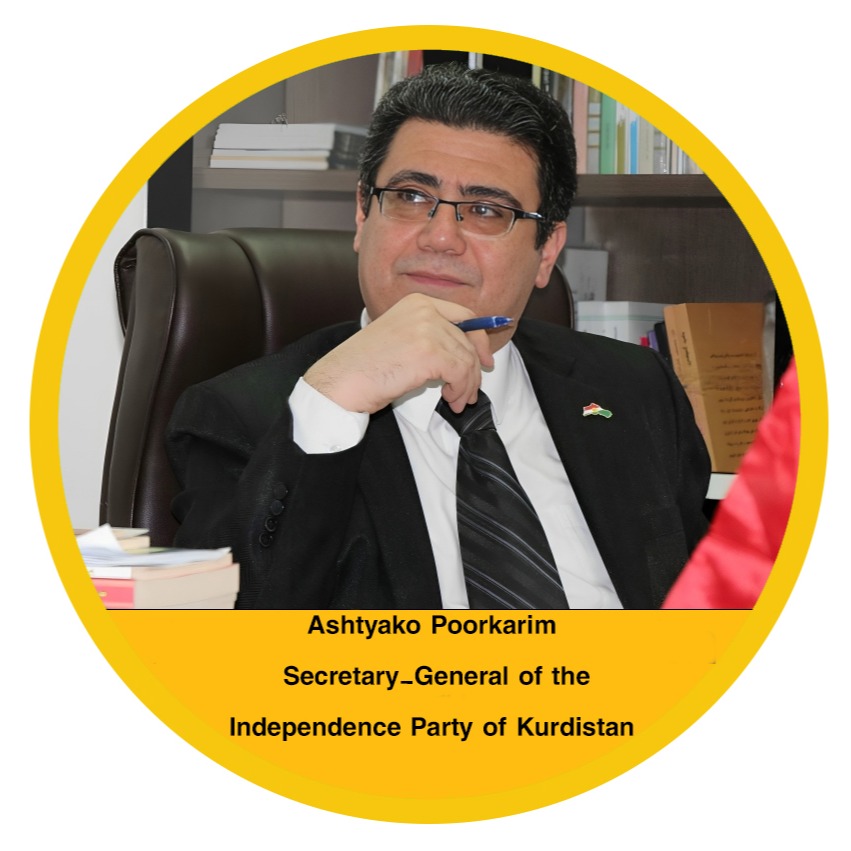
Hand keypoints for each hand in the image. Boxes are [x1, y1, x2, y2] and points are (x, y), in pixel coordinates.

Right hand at [304, 294, 494, 413]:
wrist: (341, 381)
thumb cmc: (365, 367)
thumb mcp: (401, 338)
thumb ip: (430, 337)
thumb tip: (464, 353)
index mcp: (417, 302)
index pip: (464, 315)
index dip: (480, 339)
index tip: (484, 360)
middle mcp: (425, 310)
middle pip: (469, 339)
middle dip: (473, 370)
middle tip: (469, 392)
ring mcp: (428, 328)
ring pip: (467, 359)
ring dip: (466, 385)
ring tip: (456, 401)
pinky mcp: (430, 351)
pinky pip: (460, 372)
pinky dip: (459, 389)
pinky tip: (449, 399)